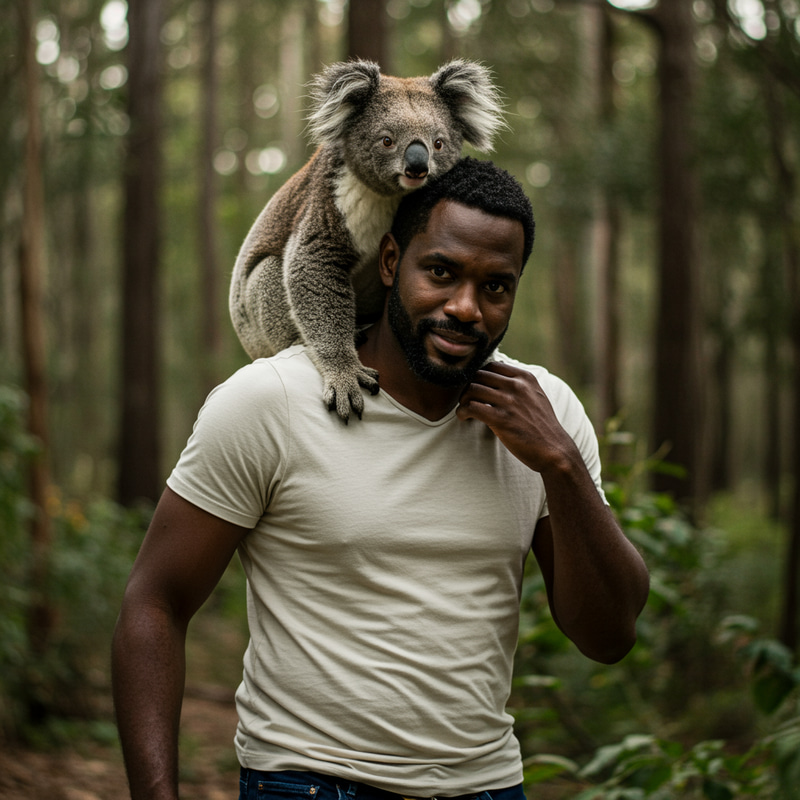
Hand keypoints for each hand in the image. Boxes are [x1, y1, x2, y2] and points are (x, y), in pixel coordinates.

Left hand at [456, 361, 577, 473]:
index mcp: (525, 378)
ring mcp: (509, 402)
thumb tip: (498, 374)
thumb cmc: (541, 425)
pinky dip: (462, 411)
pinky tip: (464, 418)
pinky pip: (471, 407)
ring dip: (463, 400)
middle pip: (479, 375)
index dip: (479, 377)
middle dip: (469, 387)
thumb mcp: (536, 396)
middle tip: (467, 400)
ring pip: (472, 389)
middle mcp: (517, 386)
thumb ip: (520, 384)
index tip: (477, 388)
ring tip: (464, 410)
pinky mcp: (501, 419)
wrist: (554, 450)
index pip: (492, 366)